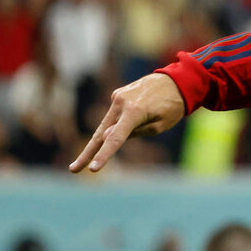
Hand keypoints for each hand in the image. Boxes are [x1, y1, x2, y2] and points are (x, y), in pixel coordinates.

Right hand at [70, 73, 185, 172]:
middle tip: (73, 170)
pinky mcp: (118, 94)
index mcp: (135, 111)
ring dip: (99, 142)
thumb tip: (105, 137)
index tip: (92, 170)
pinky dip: (115, 125)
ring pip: (106, 124)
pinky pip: (115, 115)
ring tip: (84, 161)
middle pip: (101, 133)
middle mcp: (122, 102)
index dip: (103, 156)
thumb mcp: (160, 125)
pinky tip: (131, 122)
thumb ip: (134, 133)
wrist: (177, 80)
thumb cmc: (173, 106)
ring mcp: (118, 97)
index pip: (115, 139)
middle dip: (87, 154)